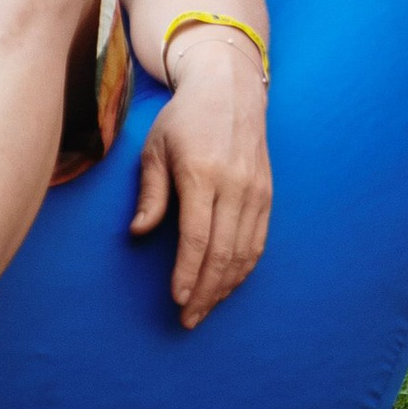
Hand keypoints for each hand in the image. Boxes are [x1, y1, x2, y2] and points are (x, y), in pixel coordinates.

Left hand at [131, 29, 271, 325]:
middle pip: (223, 252)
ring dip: (225, 287)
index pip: (197, 236)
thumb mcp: (155, 148)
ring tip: (204, 309)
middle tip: (188, 319)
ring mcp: (256, 191)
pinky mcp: (267, 195)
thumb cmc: (184, 119)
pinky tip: (227, 284)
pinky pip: (258, 241)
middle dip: (206, 291)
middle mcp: (234, 185)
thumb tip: (139, 232)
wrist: (230, 89)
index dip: (188, 273)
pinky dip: (243, 269)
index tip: (177, 299)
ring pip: (245, 252)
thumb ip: (151, 193)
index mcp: (202, 173)